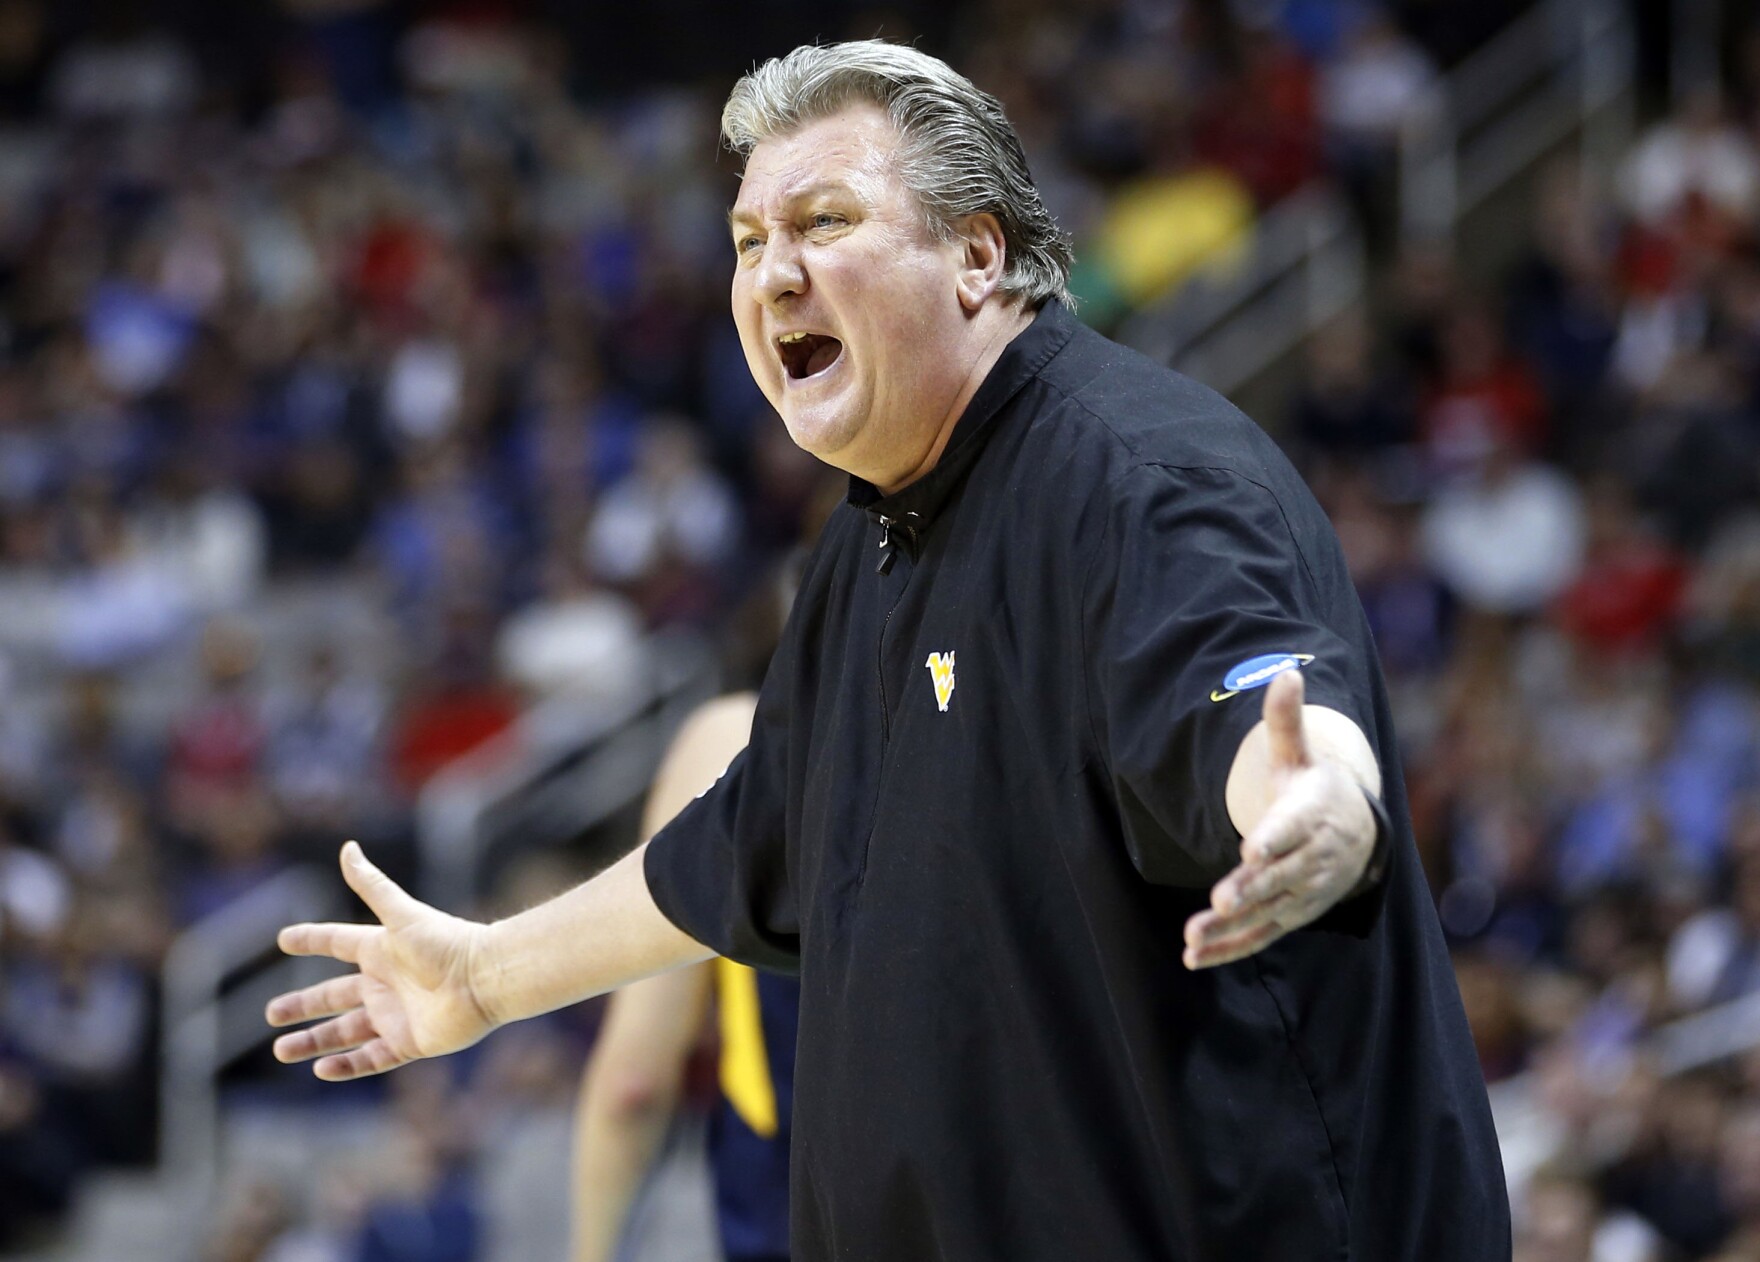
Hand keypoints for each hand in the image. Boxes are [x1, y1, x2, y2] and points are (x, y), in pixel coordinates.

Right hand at [266, 841, 498, 1079]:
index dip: (313, 939)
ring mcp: (395, 1015)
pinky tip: (321, 1069)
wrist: (485, 979)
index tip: (285, 938)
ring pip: (345, 1032)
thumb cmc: (446, 943)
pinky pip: (372, 1058)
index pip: (338, 943)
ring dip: (314, 1041)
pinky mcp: (409, 1042)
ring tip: (281, 1051)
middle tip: (271, 1013)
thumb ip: (372, 884)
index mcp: (381, 950)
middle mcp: (385, 984)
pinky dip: (347, 1066)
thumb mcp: (401, 914)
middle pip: (334, 996)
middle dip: (302, 1006)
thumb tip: (347, 847)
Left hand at [1183, 670, 1374, 968]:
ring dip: (1230, 928)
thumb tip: (1284, 671)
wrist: (1358, 837)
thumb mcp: (1300, 756)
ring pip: (1265, 913)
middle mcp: (1309, 860)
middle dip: (1250, 889)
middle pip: (1278, 878)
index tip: (1251, 849)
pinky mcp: (1288, 917)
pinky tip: (1192, 957)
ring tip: (1193, 936)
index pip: (1293, 830)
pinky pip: (1258, 936)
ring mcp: (1300, 894)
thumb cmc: (1316, 790)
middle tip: (1221, 899)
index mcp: (1312, 817)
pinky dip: (1228, 949)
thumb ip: (1285, 722)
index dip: (1274, 839)